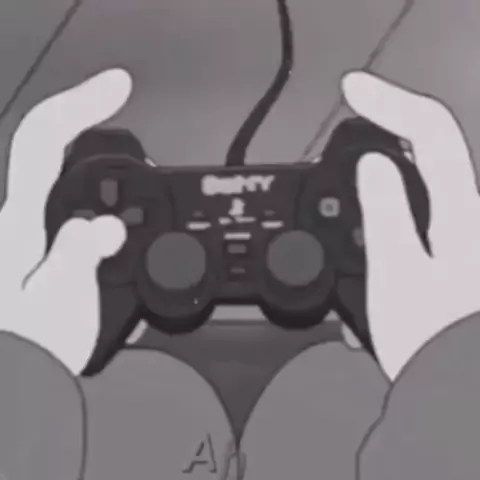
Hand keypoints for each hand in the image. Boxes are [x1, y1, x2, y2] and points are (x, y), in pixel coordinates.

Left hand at [0, 69, 131, 374]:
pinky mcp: (38, 249)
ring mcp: (26, 235)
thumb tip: (101, 225)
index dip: (79, 104)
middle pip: (48, 148)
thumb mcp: (60, 305)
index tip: (117, 85)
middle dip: (86, 123)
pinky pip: (68, 209)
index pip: (42, 143)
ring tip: (130, 185)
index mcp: (19, 228)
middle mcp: (16, 223)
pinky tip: (111, 222)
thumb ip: (79, 256)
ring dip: (96, 170)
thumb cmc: (27, 350)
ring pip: (61, 179)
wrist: (15, 378)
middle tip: (120, 114)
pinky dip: (94, 202)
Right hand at [342, 71, 479, 381]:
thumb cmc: (432, 339)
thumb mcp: (396, 273)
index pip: (429, 132)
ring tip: (355, 161)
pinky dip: (392, 195)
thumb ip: (385, 213)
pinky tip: (369, 211)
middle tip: (354, 114)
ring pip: (425, 174)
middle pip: (432, 144)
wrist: (454, 384)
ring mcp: (458, 232)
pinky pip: (420, 205)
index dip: (390, 102)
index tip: (353, 89)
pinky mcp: (448, 249)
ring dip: (390, 157)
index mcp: (458, 214)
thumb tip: (373, 166)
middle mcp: (466, 215)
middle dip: (391, 120)